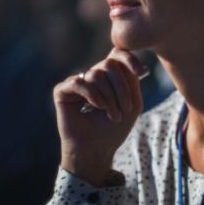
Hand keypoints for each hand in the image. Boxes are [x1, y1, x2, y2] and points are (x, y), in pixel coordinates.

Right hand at [55, 49, 148, 184]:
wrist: (97, 150)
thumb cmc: (114, 129)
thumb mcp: (132, 104)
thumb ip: (131, 81)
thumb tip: (131, 62)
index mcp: (109, 77)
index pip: (117, 54)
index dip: (129, 58)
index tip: (141, 72)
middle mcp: (92, 76)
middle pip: (109, 64)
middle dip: (121, 88)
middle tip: (124, 110)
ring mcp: (77, 82)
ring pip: (96, 74)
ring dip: (109, 97)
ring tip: (112, 115)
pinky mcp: (62, 91)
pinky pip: (79, 82)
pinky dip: (92, 95)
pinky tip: (97, 108)